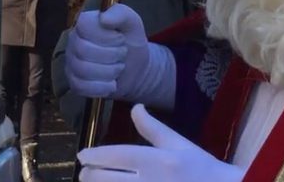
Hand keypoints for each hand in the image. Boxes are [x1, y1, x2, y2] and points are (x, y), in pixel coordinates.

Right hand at [66, 5, 174, 107]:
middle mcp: (74, 41)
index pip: (84, 26)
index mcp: (85, 23)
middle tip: (122, 54)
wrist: (136, 68)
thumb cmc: (131, 41)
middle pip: (83, 50)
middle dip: (111, 55)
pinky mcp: (75, 82)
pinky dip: (101, 87)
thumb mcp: (132, 23)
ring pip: (83, 70)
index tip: (121, 39)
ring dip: (109, 72)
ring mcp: (72, 62)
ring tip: (118, 68)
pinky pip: (81, 87)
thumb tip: (103, 18)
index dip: (105, 35)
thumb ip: (120, 14)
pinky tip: (112, 83)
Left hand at [78, 105, 244, 181]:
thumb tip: (135, 108)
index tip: (82, 156)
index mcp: (159, 161)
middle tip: (84, 174)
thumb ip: (152, 128)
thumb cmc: (201, 168)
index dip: (95, 155)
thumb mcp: (178, 144)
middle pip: (107, 181)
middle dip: (90, 176)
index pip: (117, 156)